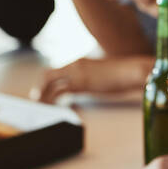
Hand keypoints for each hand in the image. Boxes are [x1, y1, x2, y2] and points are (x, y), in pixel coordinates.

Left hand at [34, 55, 151, 102]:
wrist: (131, 71)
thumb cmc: (123, 74)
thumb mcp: (104, 74)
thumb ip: (93, 78)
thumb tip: (92, 86)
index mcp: (80, 62)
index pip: (58, 70)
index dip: (49, 82)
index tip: (45, 91)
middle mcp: (75, 65)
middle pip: (48, 74)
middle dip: (40, 87)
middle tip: (36, 99)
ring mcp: (77, 73)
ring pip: (50, 82)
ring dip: (43, 95)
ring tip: (40, 105)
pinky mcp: (81, 84)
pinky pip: (59, 92)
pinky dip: (52, 99)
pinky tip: (52, 106)